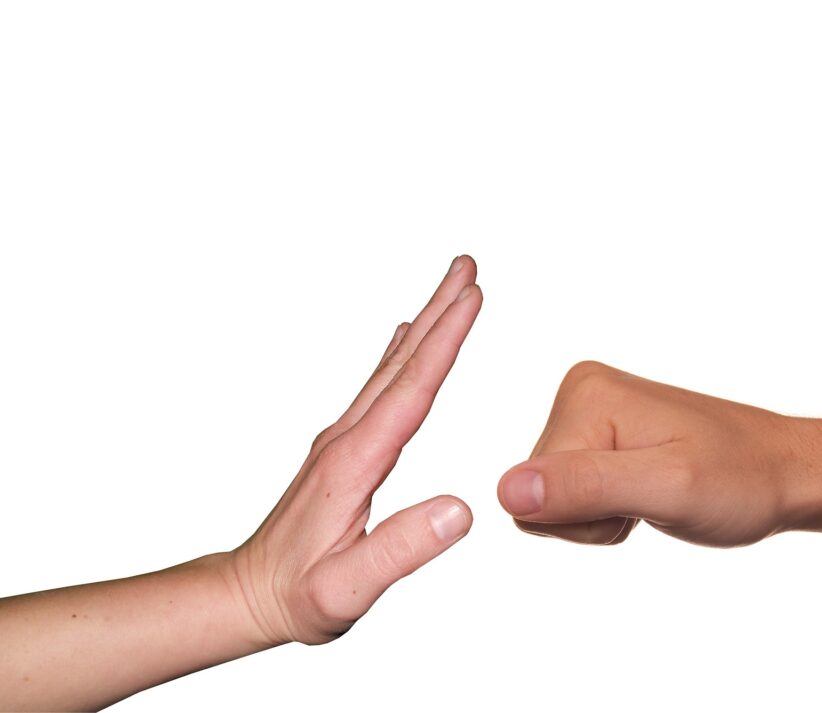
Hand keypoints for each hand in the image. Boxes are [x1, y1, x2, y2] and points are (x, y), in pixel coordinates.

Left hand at [228, 256, 482, 645]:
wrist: (248, 595)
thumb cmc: (299, 597)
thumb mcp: (348, 589)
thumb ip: (402, 549)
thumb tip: (461, 510)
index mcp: (355, 462)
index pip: (411, 390)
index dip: (446, 340)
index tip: (473, 296)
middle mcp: (347, 438)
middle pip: (402, 362)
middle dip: (440, 310)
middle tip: (467, 266)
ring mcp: (342, 438)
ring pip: (391, 367)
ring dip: (425, 323)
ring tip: (450, 289)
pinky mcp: (343, 447)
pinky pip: (379, 385)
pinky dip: (401, 352)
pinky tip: (405, 339)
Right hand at [497, 361, 800, 546]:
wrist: (785, 472)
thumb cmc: (741, 479)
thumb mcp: (668, 488)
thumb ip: (586, 488)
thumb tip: (506, 491)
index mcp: (585, 394)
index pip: (529, 489)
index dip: (585, 517)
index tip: (643, 498)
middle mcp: (579, 393)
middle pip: (534, 493)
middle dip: (592, 516)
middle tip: (652, 499)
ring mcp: (588, 413)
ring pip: (549, 499)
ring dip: (601, 516)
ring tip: (654, 495)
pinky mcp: (598, 434)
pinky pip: (569, 494)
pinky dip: (608, 510)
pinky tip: (647, 493)